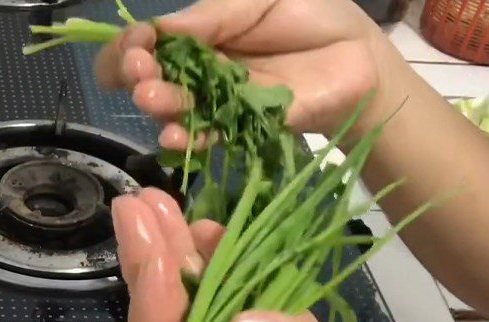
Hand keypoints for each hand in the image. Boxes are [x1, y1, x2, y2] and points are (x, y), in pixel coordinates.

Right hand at [94, 0, 403, 143]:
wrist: (356, 56)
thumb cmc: (310, 16)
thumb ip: (214, 16)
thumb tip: (161, 29)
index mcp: (201, 33)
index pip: (154, 41)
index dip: (133, 45)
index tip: (133, 47)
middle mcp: (203, 71)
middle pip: (159, 77)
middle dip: (140, 74)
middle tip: (138, 74)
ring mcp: (221, 103)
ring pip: (181, 108)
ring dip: (162, 106)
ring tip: (150, 100)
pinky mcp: (244, 130)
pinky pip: (213, 136)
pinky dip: (192, 139)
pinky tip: (173, 136)